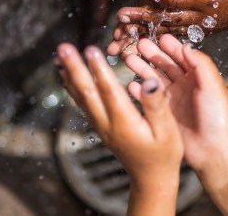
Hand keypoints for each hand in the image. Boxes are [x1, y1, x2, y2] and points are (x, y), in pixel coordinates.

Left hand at [55, 43, 182, 187]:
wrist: (152, 178)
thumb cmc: (164, 154)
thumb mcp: (168, 130)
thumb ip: (156, 105)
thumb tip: (148, 81)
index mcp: (126, 123)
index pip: (109, 91)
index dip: (99, 69)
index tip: (91, 49)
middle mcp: (109, 124)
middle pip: (87, 93)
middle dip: (75, 68)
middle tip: (63, 48)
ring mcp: (102, 127)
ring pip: (82, 98)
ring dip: (70, 76)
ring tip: (59, 57)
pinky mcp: (102, 127)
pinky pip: (84, 104)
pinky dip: (74, 88)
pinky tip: (69, 77)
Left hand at [119, 0, 227, 37]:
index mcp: (207, 1)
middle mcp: (200, 17)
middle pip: (166, 17)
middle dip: (142, 17)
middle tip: (119, 16)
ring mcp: (198, 26)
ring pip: (166, 28)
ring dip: (143, 29)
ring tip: (120, 31)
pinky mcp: (197, 30)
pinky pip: (173, 34)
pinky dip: (155, 37)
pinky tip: (138, 39)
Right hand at [124, 34, 227, 169]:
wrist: (211, 150)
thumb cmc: (217, 119)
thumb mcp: (213, 87)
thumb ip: (201, 65)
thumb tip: (187, 47)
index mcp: (199, 77)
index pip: (183, 56)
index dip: (171, 46)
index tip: (159, 37)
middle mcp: (185, 86)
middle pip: (165, 64)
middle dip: (152, 54)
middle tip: (138, 44)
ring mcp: (173, 99)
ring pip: (154, 78)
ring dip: (141, 68)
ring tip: (128, 58)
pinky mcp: (163, 112)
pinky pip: (148, 97)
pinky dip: (138, 90)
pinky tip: (130, 85)